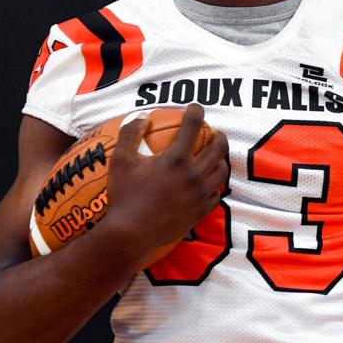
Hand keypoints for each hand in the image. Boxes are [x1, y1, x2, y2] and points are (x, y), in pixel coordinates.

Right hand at [105, 103, 229, 265]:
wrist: (130, 234)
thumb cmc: (123, 196)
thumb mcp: (120, 161)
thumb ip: (130, 134)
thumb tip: (142, 117)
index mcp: (176, 159)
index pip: (193, 126)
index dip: (196, 111)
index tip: (195, 108)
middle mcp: (193, 174)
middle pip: (219, 147)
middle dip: (219, 135)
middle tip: (214, 132)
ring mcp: (200, 194)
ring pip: (222, 170)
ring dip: (220, 159)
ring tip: (214, 157)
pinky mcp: (202, 211)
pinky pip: (217, 193)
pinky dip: (216, 185)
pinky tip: (209, 183)